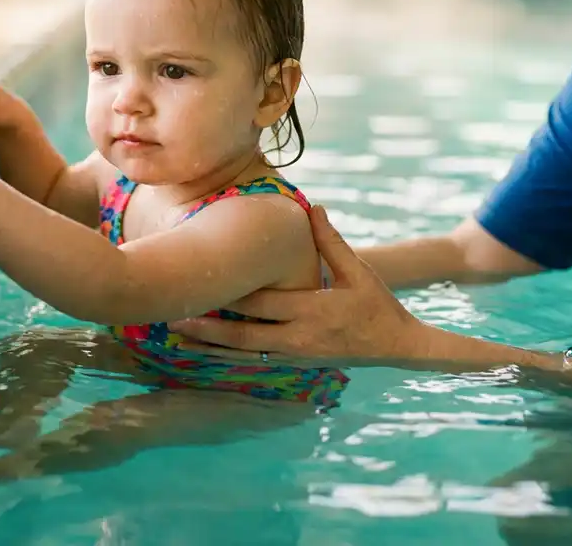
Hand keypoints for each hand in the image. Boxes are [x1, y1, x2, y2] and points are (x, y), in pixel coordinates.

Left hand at [168, 205, 428, 366]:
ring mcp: (296, 355)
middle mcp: (299, 337)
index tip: (201, 285)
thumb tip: (314, 207)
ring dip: (211, 347)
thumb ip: (331, 241)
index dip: (230, 296)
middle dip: (208, 328)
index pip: (262, 303)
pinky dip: (229, 358)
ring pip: (245, 354)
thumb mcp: (358, 272)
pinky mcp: (296, 364)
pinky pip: (256, 361)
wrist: (397, 346)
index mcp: (312, 310)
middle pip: (243, 334)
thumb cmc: (377, 305)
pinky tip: (207, 353)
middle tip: (174, 317)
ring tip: (179, 338)